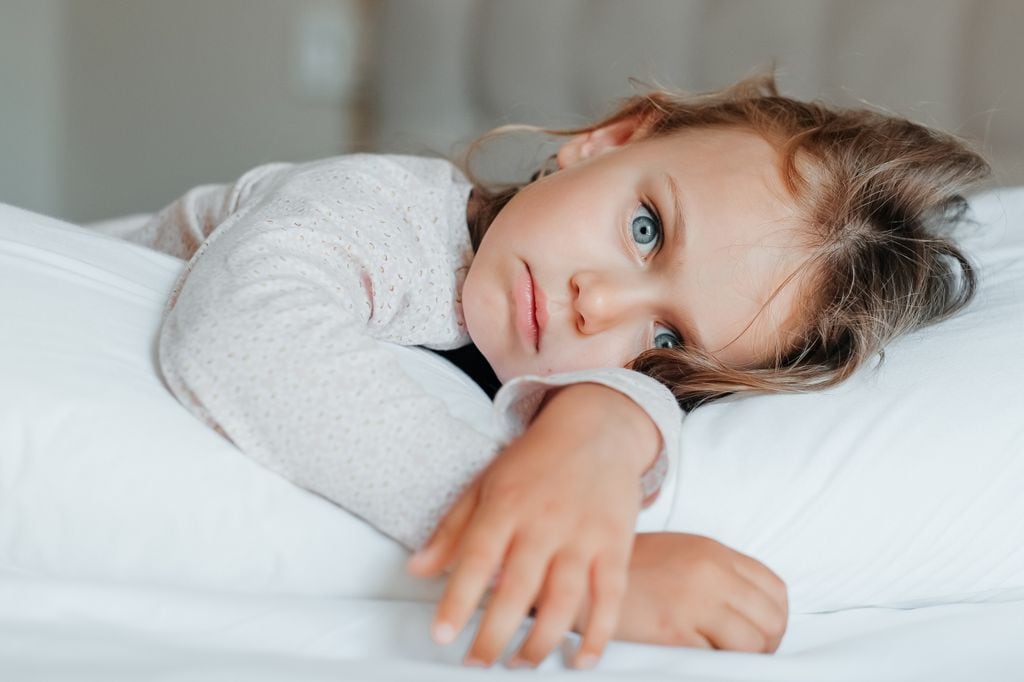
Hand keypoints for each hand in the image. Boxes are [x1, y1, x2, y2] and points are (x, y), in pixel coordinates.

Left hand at [406, 383, 660, 668]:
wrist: (596, 429)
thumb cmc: (535, 460)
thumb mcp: (485, 484)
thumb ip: (451, 530)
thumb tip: (416, 570)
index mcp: (506, 505)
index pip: (477, 558)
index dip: (458, 600)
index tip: (443, 635)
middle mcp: (544, 522)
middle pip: (517, 589)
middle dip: (494, 636)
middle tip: (477, 662)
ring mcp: (583, 536)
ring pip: (563, 602)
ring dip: (539, 643)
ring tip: (520, 663)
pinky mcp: (616, 546)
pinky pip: (610, 598)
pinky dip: (597, 635)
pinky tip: (580, 661)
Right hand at [576, 533, 787, 652]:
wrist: (582, 580)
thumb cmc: (633, 572)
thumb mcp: (682, 554)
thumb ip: (720, 573)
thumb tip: (757, 614)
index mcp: (714, 553)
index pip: (776, 590)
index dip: (775, 620)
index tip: (760, 634)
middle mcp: (710, 573)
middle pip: (772, 619)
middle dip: (767, 644)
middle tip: (744, 654)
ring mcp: (693, 602)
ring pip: (753, 644)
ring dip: (745, 659)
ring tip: (722, 658)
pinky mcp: (674, 631)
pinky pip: (718, 659)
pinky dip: (714, 664)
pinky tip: (695, 657)